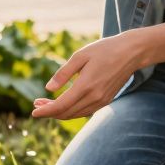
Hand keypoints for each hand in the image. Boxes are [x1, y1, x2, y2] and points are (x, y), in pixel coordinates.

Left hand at [31, 33, 145, 119]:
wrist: (131, 53)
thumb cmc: (104, 50)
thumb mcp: (80, 56)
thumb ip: (63, 73)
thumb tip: (48, 88)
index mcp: (86, 86)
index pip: (61, 105)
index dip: (45, 111)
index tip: (33, 112)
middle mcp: (94, 97)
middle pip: (66, 113)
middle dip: (49, 112)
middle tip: (36, 104)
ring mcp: (101, 101)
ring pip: (75, 114)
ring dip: (59, 112)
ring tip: (46, 104)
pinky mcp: (106, 101)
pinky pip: (84, 111)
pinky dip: (71, 111)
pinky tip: (63, 103)